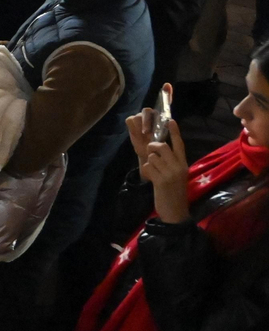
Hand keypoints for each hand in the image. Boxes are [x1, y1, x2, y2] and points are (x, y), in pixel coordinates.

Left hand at [127, 89, 188, 222]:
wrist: (176, 211)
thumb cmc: (174, 192)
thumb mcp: (176, 175)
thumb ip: (171, 162)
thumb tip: (159, 149)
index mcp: (184, 164)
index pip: (179, 144)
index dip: (175, 132)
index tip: (171, 119)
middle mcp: (179, 166)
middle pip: (161, 146)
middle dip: (153, 148)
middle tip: (152, 156)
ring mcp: (171, 173)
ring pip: (152, 156)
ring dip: (150, 163)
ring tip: (155, 173)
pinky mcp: (162, 180)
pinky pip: (148, 167)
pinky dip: (147, 171)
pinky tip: (152, 179)